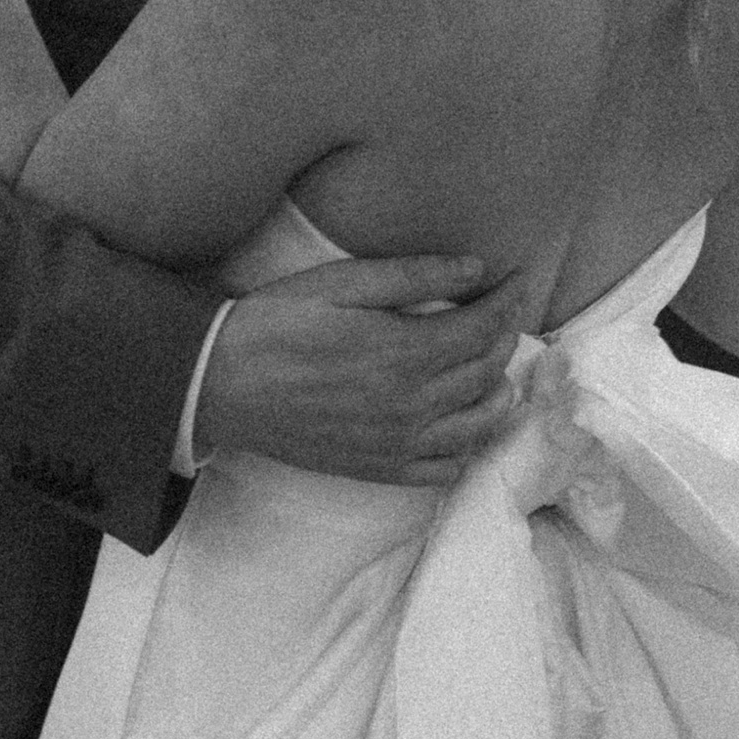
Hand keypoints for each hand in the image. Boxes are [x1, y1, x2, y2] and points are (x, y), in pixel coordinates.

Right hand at [195, 255, 530, 486]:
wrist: (220, 383)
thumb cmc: (277, 322)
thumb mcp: (342, 282)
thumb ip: (413, 276)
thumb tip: (477, 269)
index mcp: (405, 352)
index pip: (484, 326)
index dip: (509, 298)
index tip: (518, 277)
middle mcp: (412, 405)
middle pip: (487, 371)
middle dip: (505, 335)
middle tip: (502, 310)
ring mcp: (398, 444)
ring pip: (478, 424)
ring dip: (497, 390)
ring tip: (494, 365)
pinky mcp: (379, 469)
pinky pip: (445, 468)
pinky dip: (467, 445)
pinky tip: (463, 421)